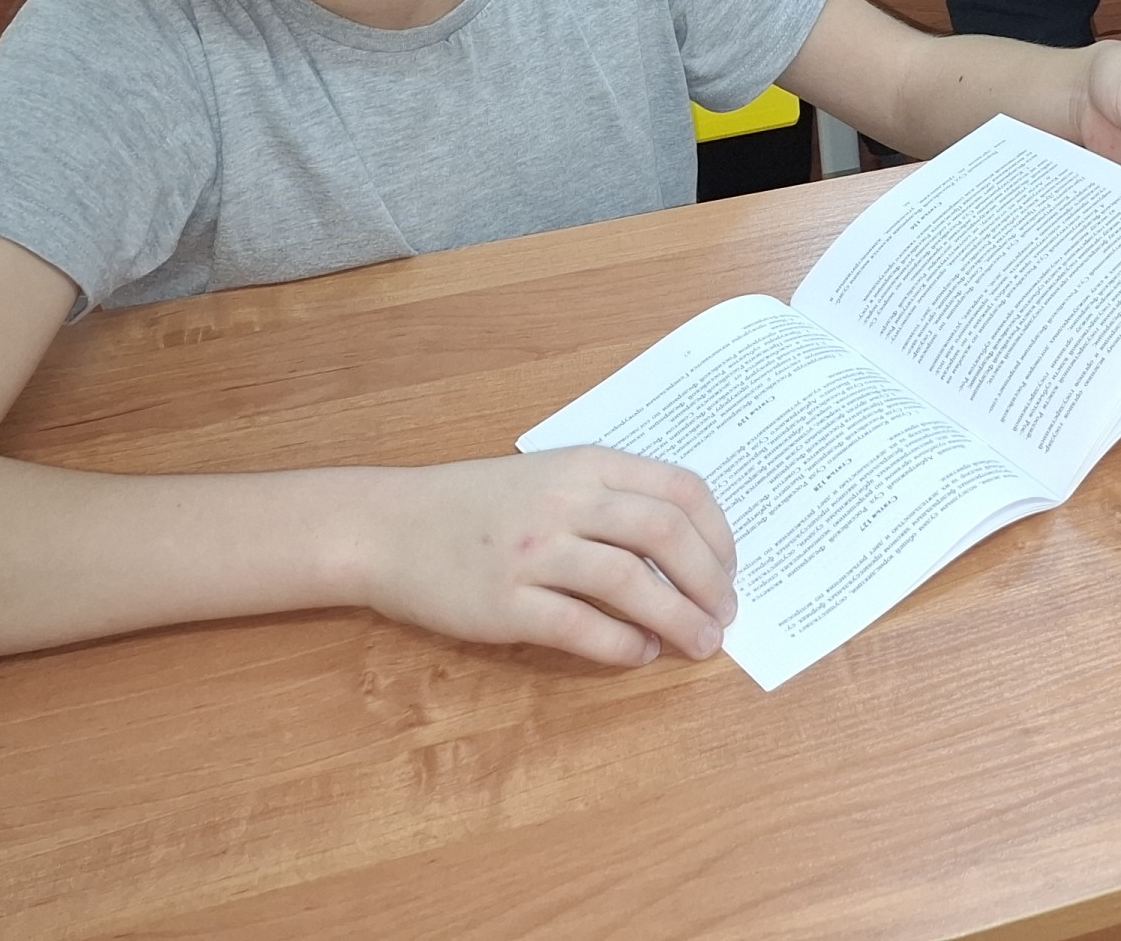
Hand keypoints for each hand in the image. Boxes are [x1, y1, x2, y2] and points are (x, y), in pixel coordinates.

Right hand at [348, 449, 736, 668]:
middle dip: (711, 581)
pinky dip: (622, 646)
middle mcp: (566, 501)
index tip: (732, 569)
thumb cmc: (478, 504)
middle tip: (727, 615)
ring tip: (702, 644)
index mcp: (587, 464)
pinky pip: (580, 627)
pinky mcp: (503, 604)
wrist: (388, 525)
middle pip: (667, 535)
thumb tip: (687, 549)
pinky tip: (640, 654)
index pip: (682, 490)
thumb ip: (612, 498)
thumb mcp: (551, 475)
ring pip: (631, 583)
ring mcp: (534, 553)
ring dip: (679, 618)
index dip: (720, 534)